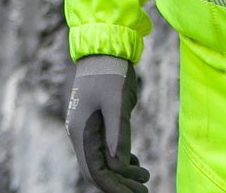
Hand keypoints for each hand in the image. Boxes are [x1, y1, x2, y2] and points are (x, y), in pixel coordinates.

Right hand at [65, 55, 149, 192]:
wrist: (103, 47)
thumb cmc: (110, 72)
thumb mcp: (118, 103)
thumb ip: (118, 135)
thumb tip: (119, 167)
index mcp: (81, 131)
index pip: (95, 172)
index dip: (115, 188)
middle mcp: (79, 133)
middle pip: (97, 171)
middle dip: (120, 184)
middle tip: (146, 189)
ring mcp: (85, 127)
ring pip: (101, 161)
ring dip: (121, 173)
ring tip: (145, 175)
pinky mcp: (94, 121)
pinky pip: (103, 149)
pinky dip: (118, 159)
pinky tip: (135, 161)